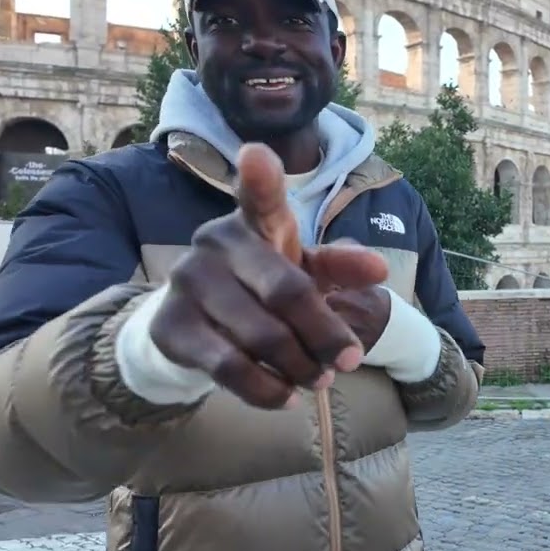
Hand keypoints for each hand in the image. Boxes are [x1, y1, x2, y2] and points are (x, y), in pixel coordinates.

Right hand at [149, 143, 388, 408]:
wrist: (191, 329)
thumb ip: (339, 265)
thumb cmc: (259, 290)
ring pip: (261, 336)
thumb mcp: (302, 271)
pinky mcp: (171, 325)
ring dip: (301, 366)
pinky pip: (229, 367)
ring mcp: (188, 282)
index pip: (259, 196)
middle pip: (287, 292)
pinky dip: (266, 389)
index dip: (260, 177)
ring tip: (319, 380)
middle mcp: (215, 243)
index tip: (258, 154)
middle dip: (325, 334)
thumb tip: (379, 269)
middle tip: (348, 361)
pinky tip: (285, 396)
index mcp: (254, 222)